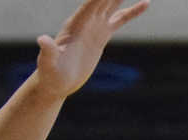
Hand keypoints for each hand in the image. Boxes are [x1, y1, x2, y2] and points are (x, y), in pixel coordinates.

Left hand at [34, 0, 149, 99]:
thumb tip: (41, 40)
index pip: (93, 1)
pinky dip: (132, 11)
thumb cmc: (50, 75)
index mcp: (76, 23)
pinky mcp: (102, 35)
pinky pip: (120, 19)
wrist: (57, 83)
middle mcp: (86, 20)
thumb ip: (47, 51)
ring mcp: (95, 26)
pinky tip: (145, 3)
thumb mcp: (48, 64)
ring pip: (113, 3)